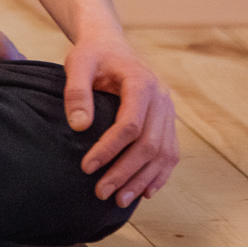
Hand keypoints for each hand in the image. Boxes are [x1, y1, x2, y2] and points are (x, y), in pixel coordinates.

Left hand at [64, 33, 177, 206]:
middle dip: (125, 172)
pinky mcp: (168, 122)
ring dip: (142, 180)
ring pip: (163, 154)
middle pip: (149, 144)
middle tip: (101, 192)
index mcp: (141, 81)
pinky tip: (143, 192)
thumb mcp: (78, 63)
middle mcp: (161, 98)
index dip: (109, 149)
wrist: (111, 46)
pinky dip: (159, 175)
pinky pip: (170, 153)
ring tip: (119, 201)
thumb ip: (77, 91)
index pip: (130, 125)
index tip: (87, 167)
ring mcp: (168, 111)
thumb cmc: (93, 55)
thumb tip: (79, 127)